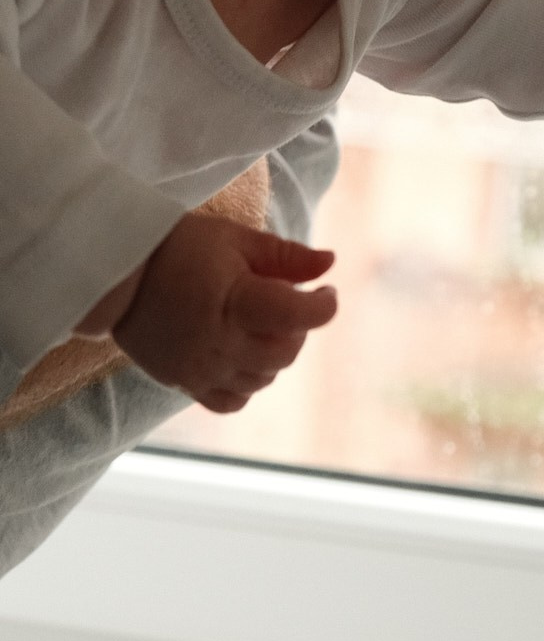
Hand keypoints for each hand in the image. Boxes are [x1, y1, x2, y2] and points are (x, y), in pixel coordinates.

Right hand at [108, 212, 336, 411]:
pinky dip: (249, 382)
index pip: (299, 317)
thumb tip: (330, 262)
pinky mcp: (184, 383)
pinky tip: (244, 354)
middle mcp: (219, 343)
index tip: (326, 292)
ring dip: (276, 353)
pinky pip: (232, 400)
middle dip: (299, 328)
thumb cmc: (180, 247)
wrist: (117, 274)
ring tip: (261, 322)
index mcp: (236, 302)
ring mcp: (200, 369)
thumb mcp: (235, 239)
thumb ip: (286, 256)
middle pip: (286, 352)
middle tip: (287, 301)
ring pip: (264, 378)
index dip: (323, 307)